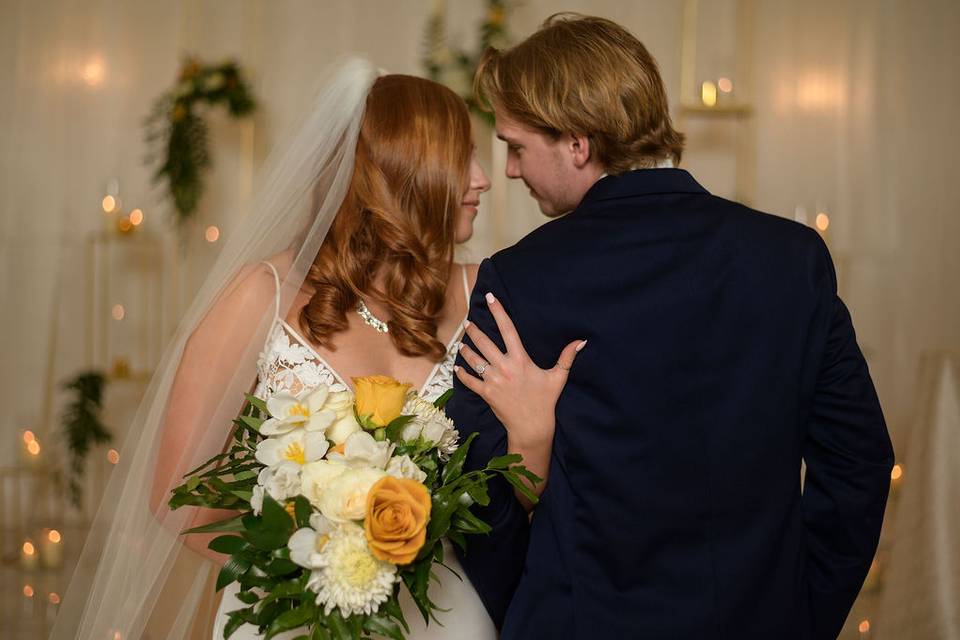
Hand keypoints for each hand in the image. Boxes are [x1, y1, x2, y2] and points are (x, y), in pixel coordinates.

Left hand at [454, 292, 585, 508]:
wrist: (532, 427)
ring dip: (466, 350)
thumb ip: (567, 357)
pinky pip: (469, 381)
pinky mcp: (486, 393)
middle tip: (468, 322)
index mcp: (520, 360)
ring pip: (474, 360)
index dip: (499, 312)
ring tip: (461, 343)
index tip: (491, 298)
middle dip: (474, 330)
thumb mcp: (558, 377)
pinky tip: (457, 367)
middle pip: (484, 342)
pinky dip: (462, 373)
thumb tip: (581, 341)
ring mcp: (493, 380)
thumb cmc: (545, 401)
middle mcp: (504, 367)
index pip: (508, 330)